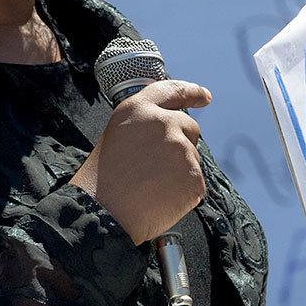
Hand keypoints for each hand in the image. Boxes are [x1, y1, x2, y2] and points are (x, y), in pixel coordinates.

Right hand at [68, 78, 210, 243]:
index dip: (191, 92)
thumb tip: (168, 133)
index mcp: (138, 110)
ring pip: (192, 158)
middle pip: (189, 128)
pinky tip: (160, 198)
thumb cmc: (102, 182)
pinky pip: (195, 183)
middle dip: (181, 144)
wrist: (102, 213)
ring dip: (179, 171)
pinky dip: (183, 193)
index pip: (171, 91)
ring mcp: (181, 149)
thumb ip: (143, 127)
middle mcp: (163, 123)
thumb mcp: (116, 137)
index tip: (204, 96)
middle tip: (158, 168)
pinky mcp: (193, 176)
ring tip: (151, 187)